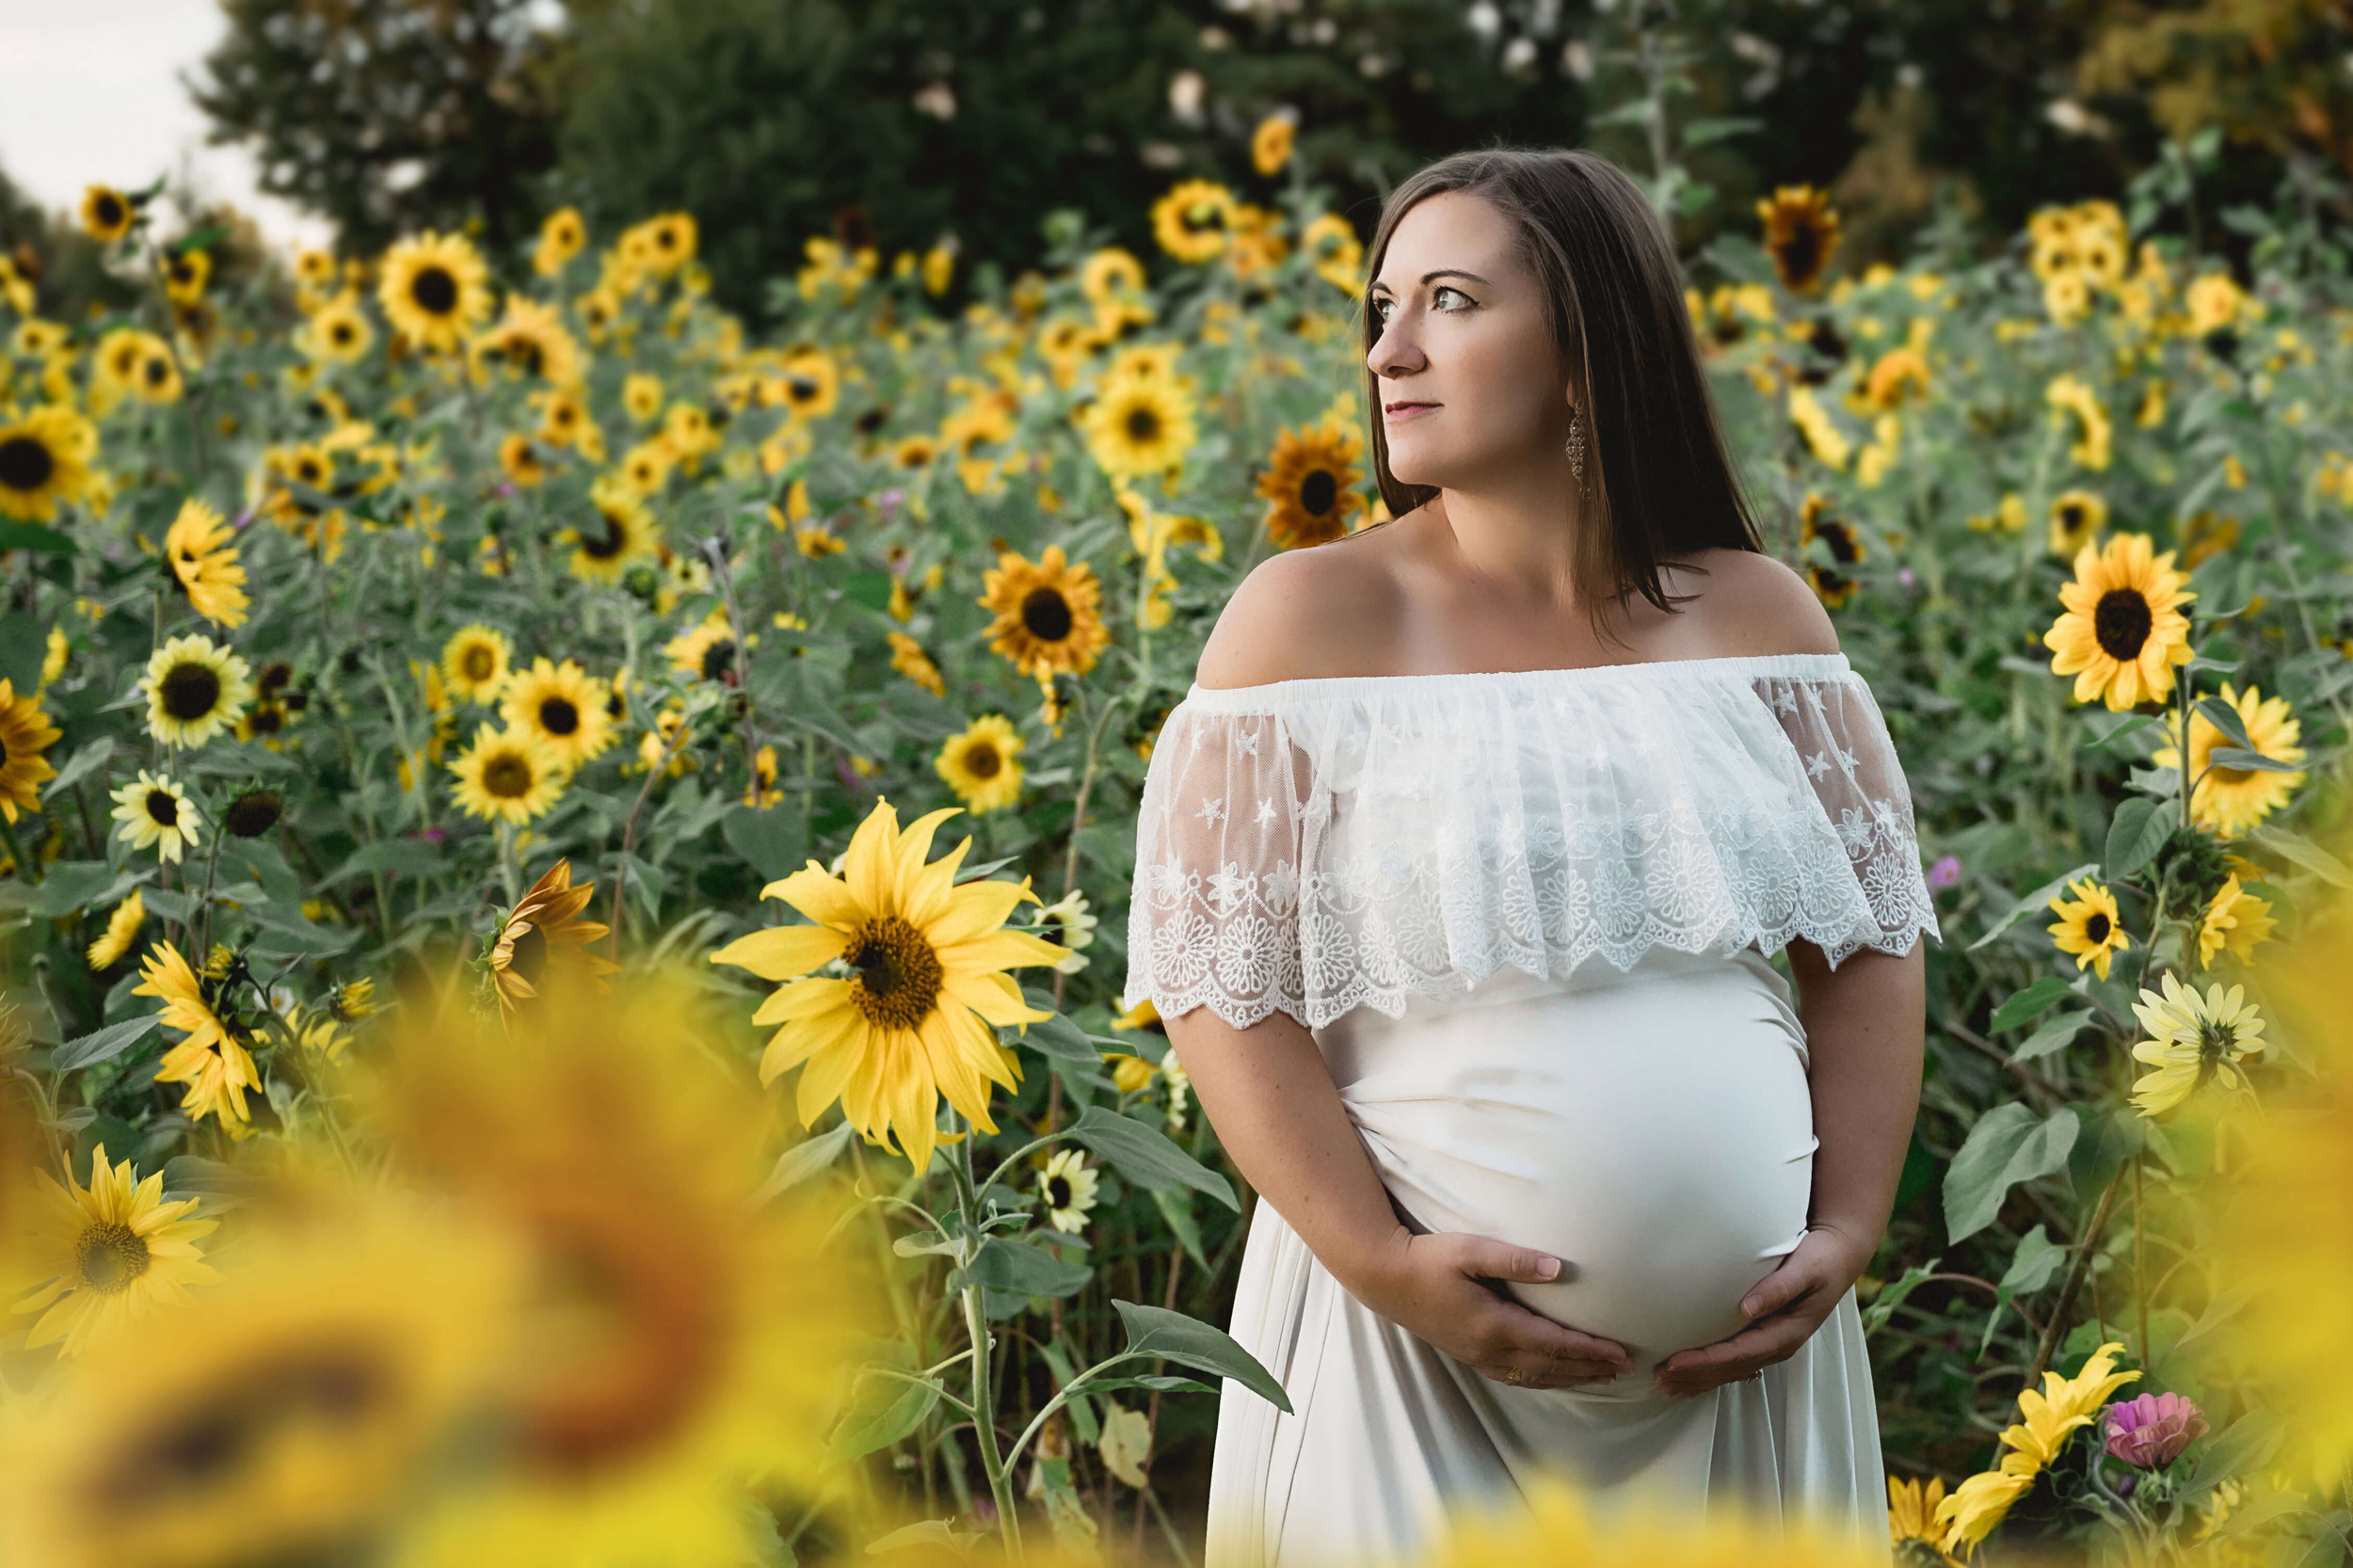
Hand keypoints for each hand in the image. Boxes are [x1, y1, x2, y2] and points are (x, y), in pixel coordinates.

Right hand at [1345, 1227, 1630, 1390]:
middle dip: (1589, 1368)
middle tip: (1624, 1369)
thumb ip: (1514, 1260)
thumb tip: (1558, 1269)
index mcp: (1495, 1325)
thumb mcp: (1471, 1250)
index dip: (1590, 1350)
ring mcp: (1478, 1356)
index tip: (1621, 1352)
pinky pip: (1516, 1376)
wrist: (1385, 1278)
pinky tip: (1554, 1375)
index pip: (1554, 1343)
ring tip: (1600, 1376)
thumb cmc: (1429, 1258)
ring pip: (1535, 1376)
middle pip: (1550, 1366)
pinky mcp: (1469, 1355)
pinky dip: (1544, 1379)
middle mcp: (1489, 1349)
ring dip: (1570, 1377)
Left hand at [1652, 1224, 1870, 1397]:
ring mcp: (1771, 1344)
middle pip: (1731, 1369)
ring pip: (1731, 1370)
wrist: (1837, 1258)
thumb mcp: (1806, 1268)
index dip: (1706, 1361)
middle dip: (1695, 1376)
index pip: (1739, 1354)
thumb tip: (1748, 1307)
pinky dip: (1709, 1370)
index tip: (1674, 1362)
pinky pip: (1733, 1361)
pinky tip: (1687, 1375)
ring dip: (1698, 1379)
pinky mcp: (1764, 1337)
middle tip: (1658, 1378)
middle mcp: (1778, 1345)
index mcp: (1787, 1333)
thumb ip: (1780, 1287)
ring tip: (1664, 1384)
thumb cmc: (1820, 1259)